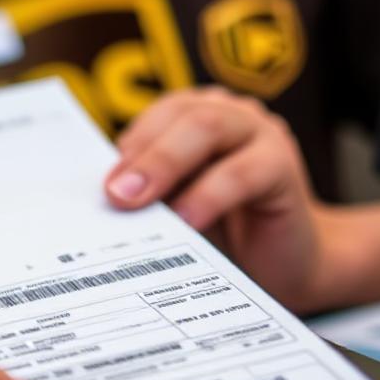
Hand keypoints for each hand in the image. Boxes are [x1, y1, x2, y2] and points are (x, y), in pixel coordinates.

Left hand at [105, 87, 326, 311]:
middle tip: (113, 194)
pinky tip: (186, 221)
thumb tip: (100, 197)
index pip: (154, 116)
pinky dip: (208, 195)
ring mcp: (259, 134)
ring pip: (208, 129)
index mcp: (194, 116)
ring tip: (135, 201)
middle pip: (181, 116)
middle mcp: (227, 114)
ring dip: (165, 164)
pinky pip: (244, 173)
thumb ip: (144, 194)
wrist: (281, 265)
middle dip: (142, 155)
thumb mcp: (172, 209)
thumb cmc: (219, 231)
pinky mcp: (282, 167)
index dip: (126, 147)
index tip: (97, 185)